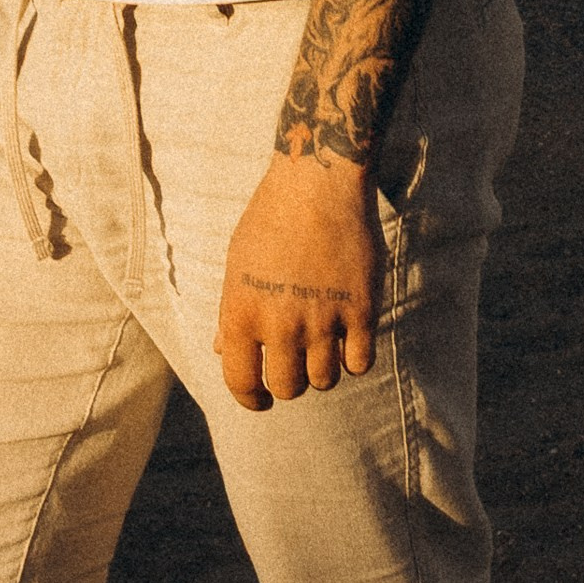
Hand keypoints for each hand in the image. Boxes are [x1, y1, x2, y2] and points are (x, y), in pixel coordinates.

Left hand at [216, 154, 383, 407]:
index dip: (249, 399)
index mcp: (241, 309)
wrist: (317, 183)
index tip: (260, 399)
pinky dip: (353, 357)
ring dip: (322, 368)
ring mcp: (322, 318)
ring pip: (325, 380)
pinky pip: (359, 364)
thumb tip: (222, 350)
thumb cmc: (270, 220)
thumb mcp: (237, 262)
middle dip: (289, 382)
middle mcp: (280, 321)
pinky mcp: (361, 311)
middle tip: (294, 364)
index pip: (240, 382)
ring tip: (320, 340)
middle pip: (288, 388)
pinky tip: (347, 334)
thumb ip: (230, 311)